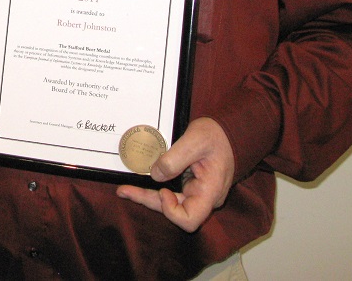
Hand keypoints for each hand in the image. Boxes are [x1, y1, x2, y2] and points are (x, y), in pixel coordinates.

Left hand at [116, 117, 233, 232]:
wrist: (228, 132)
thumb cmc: (216, 135)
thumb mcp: (195, 140)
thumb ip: (175, 159)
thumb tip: (155, 175)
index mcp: (210, 191)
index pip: (190, 219)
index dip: (171, 209)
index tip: (163, 189)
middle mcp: (204, 198)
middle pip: (175, 212)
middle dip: (148, 200)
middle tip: (124, 190)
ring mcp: (198, 193)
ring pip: (170, 203)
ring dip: (148, 196)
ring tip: (125, 189)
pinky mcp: (191, 187)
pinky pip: (172, 193)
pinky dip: (155, 189)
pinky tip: (140, 183)